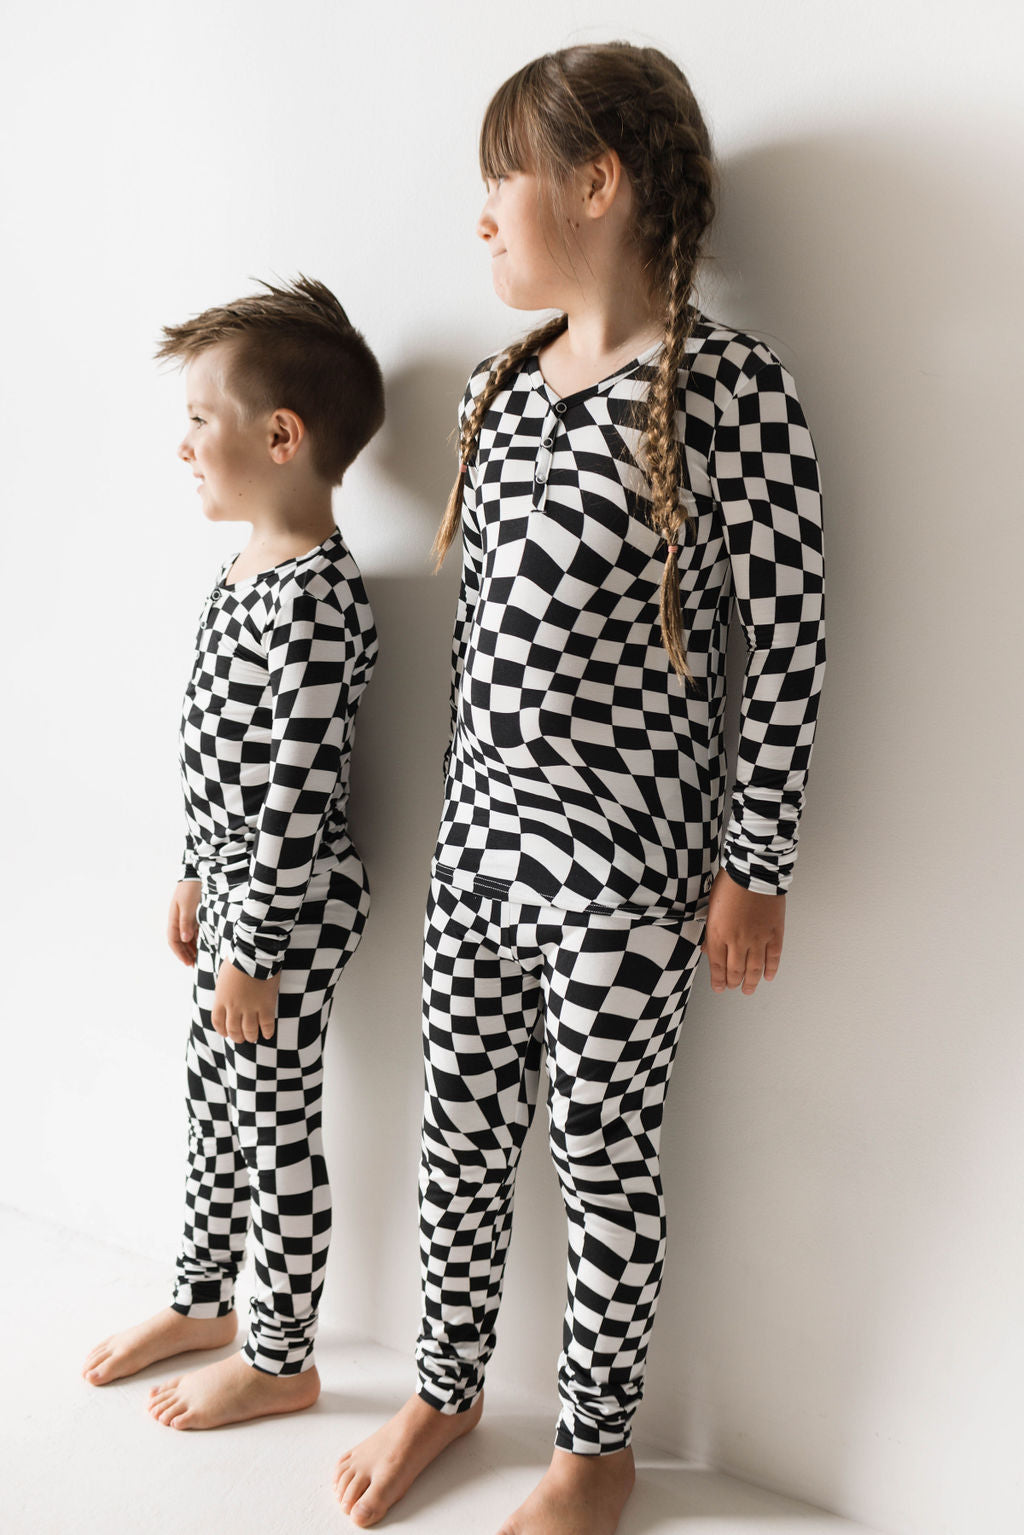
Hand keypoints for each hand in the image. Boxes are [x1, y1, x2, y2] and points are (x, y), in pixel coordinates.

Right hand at [168, 880, 201, 965]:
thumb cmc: (191, 889)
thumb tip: (185, 940)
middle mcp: (178, 920)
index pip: (174, 941)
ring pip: (186, 938)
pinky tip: (202, 945)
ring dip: (191, 948)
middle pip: (180, 942)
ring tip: (197, 959)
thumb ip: (186, 922)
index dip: (179, 953)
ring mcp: (186, 918)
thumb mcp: (188, 905)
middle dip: (185, 954)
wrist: (198, 874)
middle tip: (193, 965)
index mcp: (174, 919)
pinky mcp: (194, 915)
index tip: (188, 963)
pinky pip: (193, 931)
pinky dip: (196, 940)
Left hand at [211, 961, 280, 1043]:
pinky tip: (268, 1034)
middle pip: (233, 1029)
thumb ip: (223, 990)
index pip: (218, 1022)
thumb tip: (225, 995)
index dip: (222, 1030)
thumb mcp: (223, 977)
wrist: (254, 954)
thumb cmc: (238, 960)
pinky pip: (266, 1024)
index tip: (226, 1033)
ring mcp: (250, 1007)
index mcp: (221, 999)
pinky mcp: (266, 1005)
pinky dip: (267, 1031)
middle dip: (237, 1037)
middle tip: (242, 1038)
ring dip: (251, 1036)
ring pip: (249, 1030)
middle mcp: (234, 1007)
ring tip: (254, 1038)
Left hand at [702, 868, 784, 995]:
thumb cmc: (730, 884)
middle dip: (733, 982)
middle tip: (733, 987)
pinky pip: (773, 957)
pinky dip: (771, 969)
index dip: (718, 980)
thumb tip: (707, 949)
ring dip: (751, 982)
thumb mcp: (711, 907)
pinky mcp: (774, 933)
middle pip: (735, 970)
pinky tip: (768, 976)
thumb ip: (710, 932)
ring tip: (749, 989)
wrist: (753, 871)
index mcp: (718, 934)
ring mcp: (757, 938)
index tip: (719, 988)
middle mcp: (737, 940)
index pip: (717, 966)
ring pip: (755, 968)